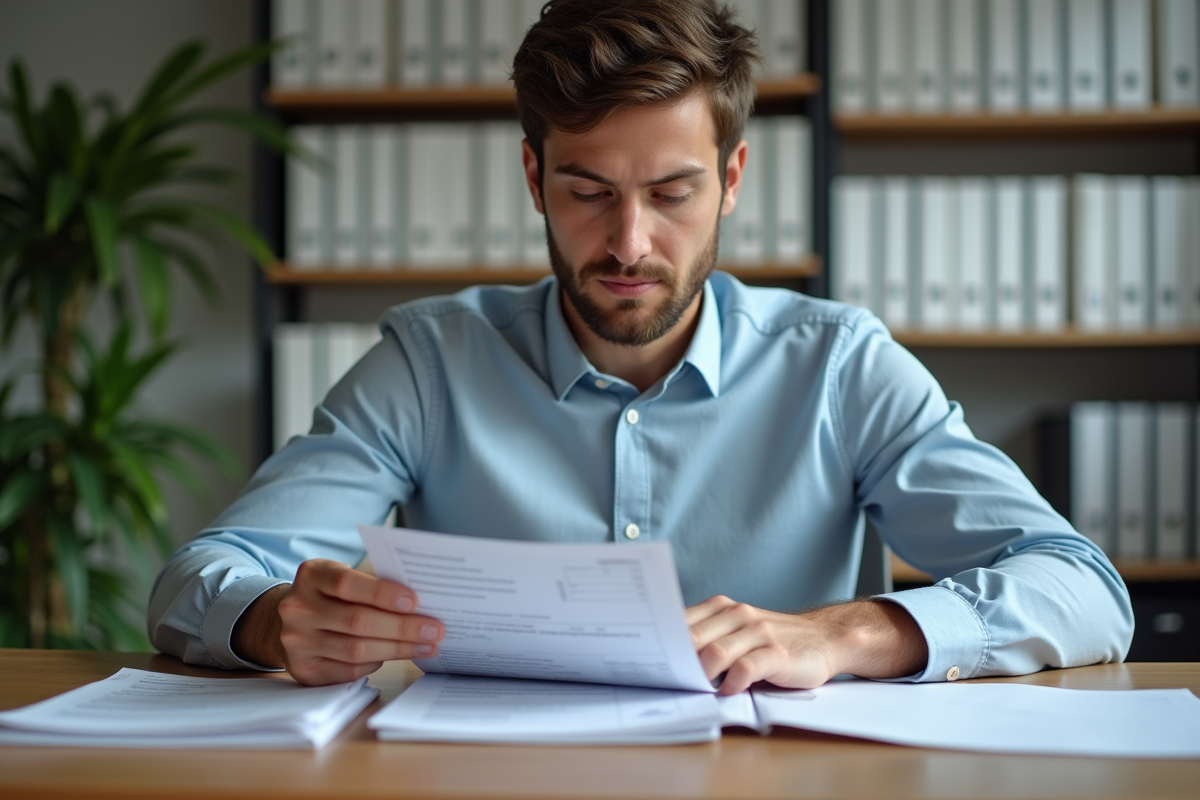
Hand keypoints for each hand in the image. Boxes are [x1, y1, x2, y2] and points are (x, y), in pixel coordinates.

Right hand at [232, 558, 444, 685]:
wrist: (290, 620)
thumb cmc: (330, 595)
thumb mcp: (342, 577)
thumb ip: (371, 585)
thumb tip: (419, 605)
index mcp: (311, 576)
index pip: (347, 583)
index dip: (382, 593)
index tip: (414, 602)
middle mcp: (298, 608)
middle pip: (357, 621)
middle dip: (402, 627)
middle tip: (434, 630)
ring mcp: (297, 641)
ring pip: (356, 650)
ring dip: (398, 649)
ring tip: (426, 645)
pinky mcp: (304, 669)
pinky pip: (349, 670)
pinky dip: (377, 663)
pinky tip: (396, 655)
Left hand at [686, 596, 927, 694]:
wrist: (824, 639)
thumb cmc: (772, 641)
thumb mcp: (737, 632)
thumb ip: (708, 638)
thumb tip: (667, 658)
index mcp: (722, 608)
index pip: (681, 620)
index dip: (662, 640)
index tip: (646, 658)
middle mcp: (738, 615)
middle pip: (693, 637)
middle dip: (676, 661)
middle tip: (665, 680)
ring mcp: (758, 633)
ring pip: (716, 652)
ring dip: (701, 675)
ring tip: (696, 689)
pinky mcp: (777, 653)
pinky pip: (746, 668)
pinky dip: (732, 684)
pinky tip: (728, 692)